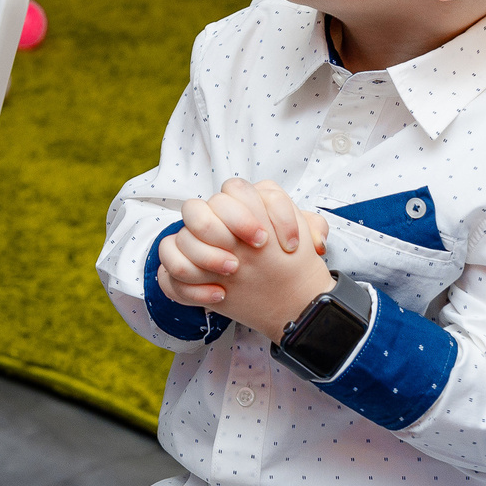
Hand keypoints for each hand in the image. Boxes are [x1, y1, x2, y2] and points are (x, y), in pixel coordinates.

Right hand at [159, 178, 332, 338]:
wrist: (282, 294)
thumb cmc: (287, 260)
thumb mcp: (305, 241)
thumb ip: (312, 228)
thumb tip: (317, 239)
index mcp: (238, 206)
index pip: (233, 190)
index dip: (249, 211)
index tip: (270, 239)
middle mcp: (210, 222)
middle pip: (195, 208)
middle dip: (222, 228)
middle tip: (255, 249)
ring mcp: (192, 248)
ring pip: (177, 240)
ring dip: (205, 256)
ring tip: (233, 272)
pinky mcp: (184, 276)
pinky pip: (168, 276)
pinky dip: (192, 289)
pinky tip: (220, 296)